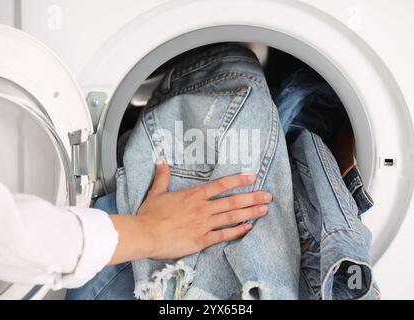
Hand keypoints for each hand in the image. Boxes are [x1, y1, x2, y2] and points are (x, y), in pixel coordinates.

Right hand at [135, 161, 271, 259]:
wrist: (145, 234)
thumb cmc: (149, 215)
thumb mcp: (156, 192)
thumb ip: (162, 177)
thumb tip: (161, 162)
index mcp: (193, 195)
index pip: (220, 185)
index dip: (238, 180)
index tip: (252, 176)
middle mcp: (202, 208)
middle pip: (232, 201)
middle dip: (252, 198)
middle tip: (268, 196)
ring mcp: (203, 224)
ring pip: (232, 217)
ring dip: (250, 213)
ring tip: (264, 210)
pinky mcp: (201, 240)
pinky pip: (223, 235)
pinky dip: (237, 231)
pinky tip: (248, 228)